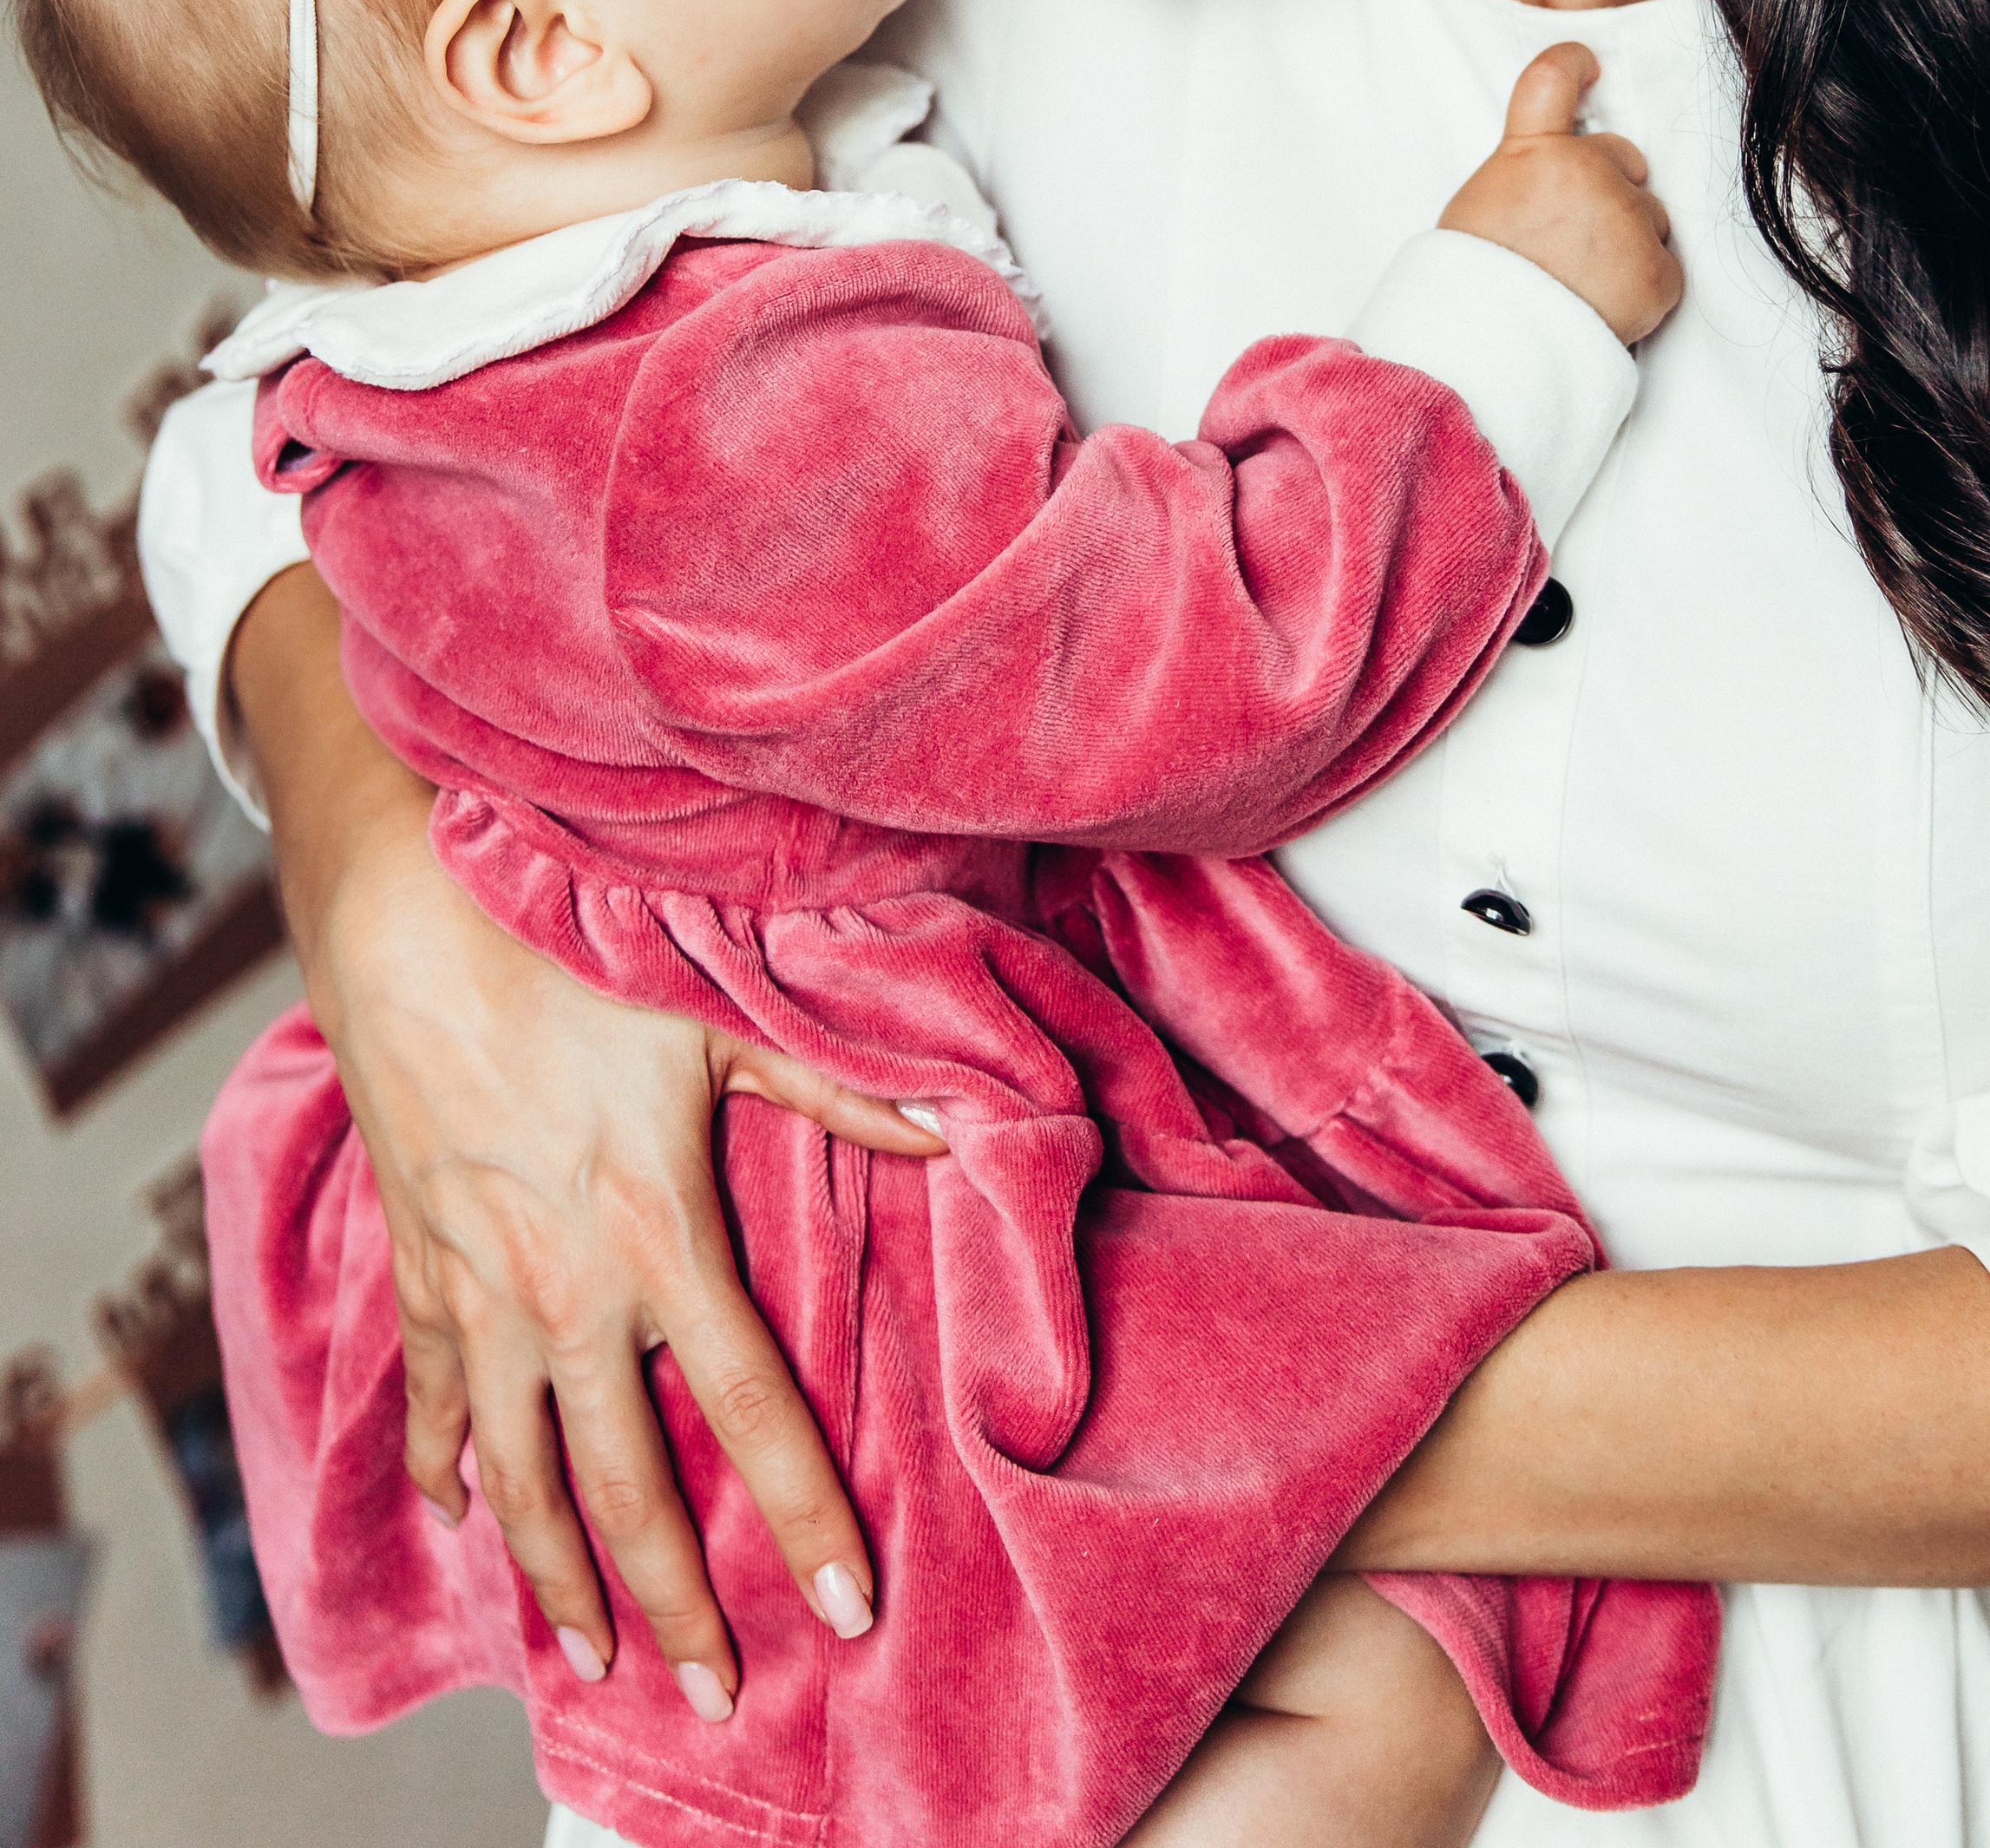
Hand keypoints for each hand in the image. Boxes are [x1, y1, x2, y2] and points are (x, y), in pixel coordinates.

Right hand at [231, 567, 943, 1714]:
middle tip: (710, 1694)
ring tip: (590, 1648)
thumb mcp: (718, 1017)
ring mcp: (477, 1288)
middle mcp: (564, 1290)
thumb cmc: (575, 955)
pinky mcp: (417, 1262)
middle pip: (625, 1485)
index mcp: (657, 1237)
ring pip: (515, 1474)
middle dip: (672, 1601)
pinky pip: (426, 1391)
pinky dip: (441, 1461)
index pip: (751, 1410)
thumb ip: (834, 1087)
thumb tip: (951, 1125)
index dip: (801, 1516)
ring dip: (553, 1573)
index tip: (843, 1607)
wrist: (411, 923)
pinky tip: (460, 1514)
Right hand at [1439, 41, 1680, 345]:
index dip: (1574, 64)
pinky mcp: (1658, 271)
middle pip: (1626, 159)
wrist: (1489, 354)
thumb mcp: (1481, 206)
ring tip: (1582, 283)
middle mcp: (1587, 173)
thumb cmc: (1473, 287)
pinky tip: (1604, 305)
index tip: (1589, 65)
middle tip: (1570, 241)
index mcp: (1531, 153)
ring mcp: (1628, 220)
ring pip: (1650, 216)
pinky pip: (1665, 266)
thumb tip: (1561, 176)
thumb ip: (1527, 175)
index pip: (1552, 79)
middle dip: (1611, 189)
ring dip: (1628, 241)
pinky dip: (1644, 286)